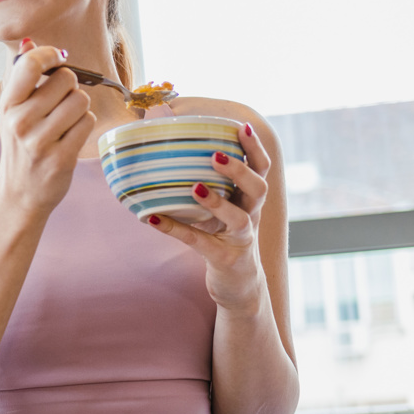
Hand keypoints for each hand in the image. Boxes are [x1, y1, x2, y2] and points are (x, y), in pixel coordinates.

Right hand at [0, 39, 94, 216]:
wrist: (20, 194)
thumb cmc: (20, 146)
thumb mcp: (11, 112)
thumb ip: (20, 75)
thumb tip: (30, 42)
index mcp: (8, 105)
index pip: (29, 64)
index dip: (50, 55)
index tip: (59, 59)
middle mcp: (21, 122)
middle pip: (66, 79)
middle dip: (70, 87)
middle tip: (61, 104)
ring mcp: (41, 142)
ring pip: (80, 100)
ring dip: (80, 108)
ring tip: (67, 121)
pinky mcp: (61, 159)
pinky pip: (87, 122)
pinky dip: (85, 125)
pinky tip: (72, 136)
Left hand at [147, 122, 269, 310]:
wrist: (238, 285)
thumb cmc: (223, 237)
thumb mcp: (221, 210)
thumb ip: (204, 182)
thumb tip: (167, 142)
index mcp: (250, 200)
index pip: (261, 169)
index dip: (255, 148)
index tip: (243, 127)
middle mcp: (251, 216)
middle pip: (258, 189)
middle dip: (240, 171)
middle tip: (216, 155)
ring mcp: (240, 240)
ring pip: (238, 219)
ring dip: (217, 202)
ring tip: (194, 188)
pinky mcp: (224, 258)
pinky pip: (200, 243)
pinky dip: (175, 230)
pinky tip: (152, 220)